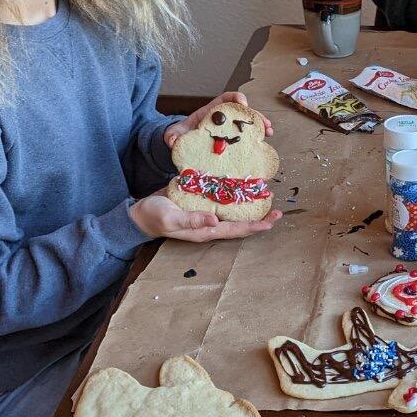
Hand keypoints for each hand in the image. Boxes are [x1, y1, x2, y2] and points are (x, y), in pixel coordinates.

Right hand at [130, 195, 282, 241]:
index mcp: (205, 230)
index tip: (272, 220)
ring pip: (233, 212)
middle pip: (240, 223)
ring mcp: (206, 214)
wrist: (139, 213)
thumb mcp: (170, 218)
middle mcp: (210, 224)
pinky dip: (234, 195)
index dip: (256, 226)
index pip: (237, 230)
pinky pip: (222, 201)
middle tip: (278, 210)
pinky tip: (242, 187)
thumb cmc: (153, 216)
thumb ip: (192, 220)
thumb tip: (215, 221)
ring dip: (249, 206)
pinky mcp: (201, 203)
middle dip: (259, 218)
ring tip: (265, 197)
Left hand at [163, 92, 271, 148]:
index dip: (236, 98)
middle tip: (264, 123)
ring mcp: (228, 129)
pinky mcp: (231, 140)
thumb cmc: (181, 136)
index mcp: (211, 112)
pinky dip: (254, 139)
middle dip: (254, 115)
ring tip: (268, 132)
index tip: (243, 103)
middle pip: (242, 112)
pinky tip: (262, 143)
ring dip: (259, 126)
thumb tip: (173, 142)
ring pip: (247, 124)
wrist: (183, 145)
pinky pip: (245, 137)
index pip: (225, 99)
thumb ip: (173, 136)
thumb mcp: (174, 135)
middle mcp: (223, 118)